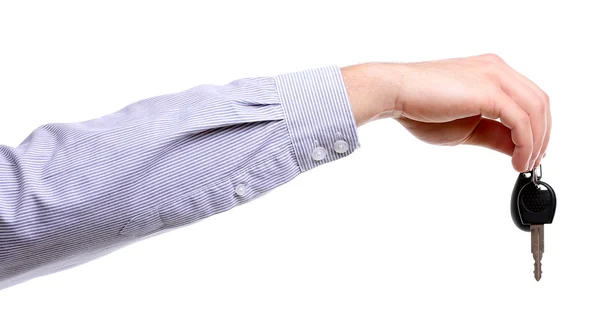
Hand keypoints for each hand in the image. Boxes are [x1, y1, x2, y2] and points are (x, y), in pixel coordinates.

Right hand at [341, 54, 550, 171]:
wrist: (394, 93)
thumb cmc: (420, 107)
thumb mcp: (466, 127)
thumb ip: (494, 134)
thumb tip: (516, 148)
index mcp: (491, 72)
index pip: (529, 99)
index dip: (537, 128)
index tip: (532, 153)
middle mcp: (497, 69)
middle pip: (539, 102)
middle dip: (542, 136)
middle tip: (532, 162)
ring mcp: (494, 76)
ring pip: (536, 110)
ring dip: (536, 142)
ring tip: (523, 164)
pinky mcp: (489, 90)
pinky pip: (521, 120)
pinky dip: (525, 143)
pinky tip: (516, 160)